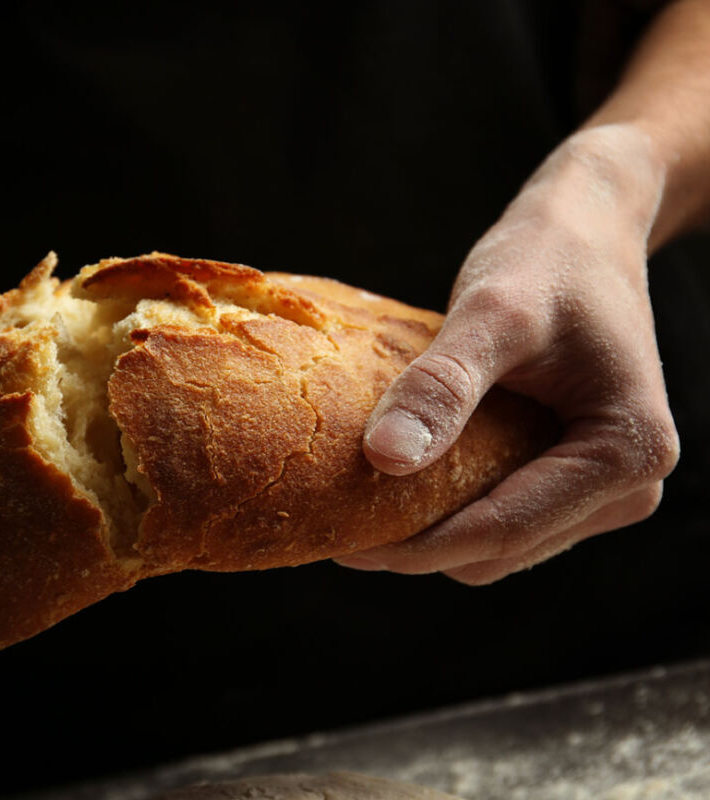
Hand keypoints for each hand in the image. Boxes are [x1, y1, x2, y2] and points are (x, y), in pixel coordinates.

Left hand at [336, 125, 680, 584]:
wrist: (586, 231)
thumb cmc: (545, 260)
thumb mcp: (493, 312)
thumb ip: (442, 385)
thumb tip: (385, 459)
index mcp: (627, 453)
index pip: (505, 530)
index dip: (417, 546)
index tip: (339, 541)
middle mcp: (627, 486)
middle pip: (500, 549)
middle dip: (417, 546)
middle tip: (332, 526)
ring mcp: (603, 488)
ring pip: (498, 544)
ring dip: (428, 533)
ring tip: (351, 509)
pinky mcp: (571, 478)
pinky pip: (500, 515)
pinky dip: (446, 508)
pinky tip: (391, 484)